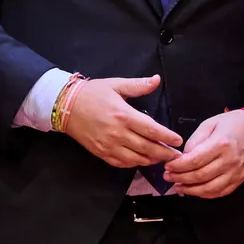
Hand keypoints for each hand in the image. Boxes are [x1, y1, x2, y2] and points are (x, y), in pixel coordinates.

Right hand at [60, 75, 182, 168]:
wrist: (65, 106)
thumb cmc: (92, 93)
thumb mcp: (115, 84)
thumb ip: (138, 85)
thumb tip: (156, 80)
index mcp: (124, 115)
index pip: (151, 130)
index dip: (167, 137)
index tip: (178, 141)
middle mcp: (117, 133)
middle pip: (147, 148)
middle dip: (165, 153)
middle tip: (176, 156)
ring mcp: (108, 145)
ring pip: (136, 159)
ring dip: (151, 160)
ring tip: (162, 158)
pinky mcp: (101, 153)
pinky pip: (121, 163)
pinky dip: (135, 164)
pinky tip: (142, 160)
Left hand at [165, 109, 243, 198]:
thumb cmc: (233, 124)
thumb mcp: (210, 123)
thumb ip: (195, 140)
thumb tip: (183, 157)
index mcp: (220, 144)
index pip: (194, 161)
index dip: (178, 166)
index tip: (168, 166)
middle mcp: (229, 161)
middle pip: (200, 176)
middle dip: (180, 178)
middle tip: (168, 177)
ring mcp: (235, 172)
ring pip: (209, 189)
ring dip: (191, 190)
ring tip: (179, 186)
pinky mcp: (239, 179)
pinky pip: (220, 192)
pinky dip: (205, 194)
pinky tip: (195, 191)